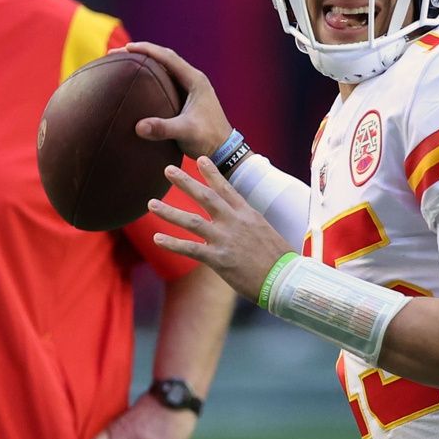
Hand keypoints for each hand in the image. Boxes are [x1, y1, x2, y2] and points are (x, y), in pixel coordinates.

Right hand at [125, 42, 235, 159]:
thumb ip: (163, 128)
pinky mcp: (185, 99)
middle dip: (141, 53)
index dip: (147, 50)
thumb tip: (138, 127)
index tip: (126, 48)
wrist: (224, 151)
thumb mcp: (186, 132)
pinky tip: (137, 84)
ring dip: (145, 65)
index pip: (168, 57)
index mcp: (195, 80)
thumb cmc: (209, 139)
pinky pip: (165, 82)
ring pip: (164, 70)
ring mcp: (189, 89)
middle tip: (117, 54)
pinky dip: (150, 79)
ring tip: (123, 65)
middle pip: (164, 59)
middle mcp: (192, 80)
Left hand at [146, 159, 292, 299]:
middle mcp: (234, 222)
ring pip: (192, 221)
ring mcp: (225, 240)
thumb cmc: (279, 260)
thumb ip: (247, 225)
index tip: (199, 159)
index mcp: (247, 214)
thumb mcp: (265, 233)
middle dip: (185, 182)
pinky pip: (191, 249)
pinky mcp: (219, 259)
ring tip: (151, 204)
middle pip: (205, 197)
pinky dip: (172, 243)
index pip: (227, 188)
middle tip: (167, 170)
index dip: (211, 173)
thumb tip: (237, 223)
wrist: (286, 279)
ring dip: (170, 211)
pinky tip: (157, 239)